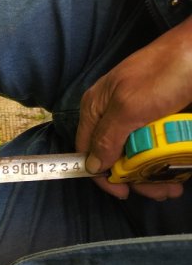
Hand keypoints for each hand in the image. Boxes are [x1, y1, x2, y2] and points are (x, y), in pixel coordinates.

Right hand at [76, 16, 191, 199]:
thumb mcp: (130, 107)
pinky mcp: (158, 118)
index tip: (124, 192)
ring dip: (154, 174)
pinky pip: (156, 145)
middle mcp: (112, 115)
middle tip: (162, 191)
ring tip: (174, 186)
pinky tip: (178, 169)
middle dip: (136, 178)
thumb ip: (107, 138)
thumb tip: (92, 166)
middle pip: (115, 157)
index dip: (102, 175)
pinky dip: (166, 160)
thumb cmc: (165, 72)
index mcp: (96, 109)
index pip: (86, 151)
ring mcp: (137, 117)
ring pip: (137, 155)